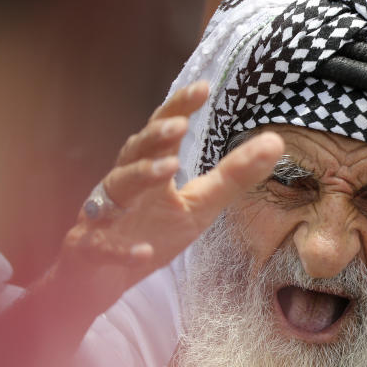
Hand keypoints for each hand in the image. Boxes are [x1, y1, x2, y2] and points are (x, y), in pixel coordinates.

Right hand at [56, 81, 283, 310]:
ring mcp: (103, 215)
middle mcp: (123, 184)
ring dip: (140, 176)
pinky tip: (144, 252)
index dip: (178, 108)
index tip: (204, 88)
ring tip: (168, 169)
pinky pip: (103, 247)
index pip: (162, 132)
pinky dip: (123, 249)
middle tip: (180, 125)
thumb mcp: (199, 205)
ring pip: (116, 188)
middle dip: (155, 137)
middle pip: (134, 151)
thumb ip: (233, 176)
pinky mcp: (90, 249)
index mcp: (148, 169)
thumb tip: (276, 142)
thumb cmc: (151, 232)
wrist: (102, 279)